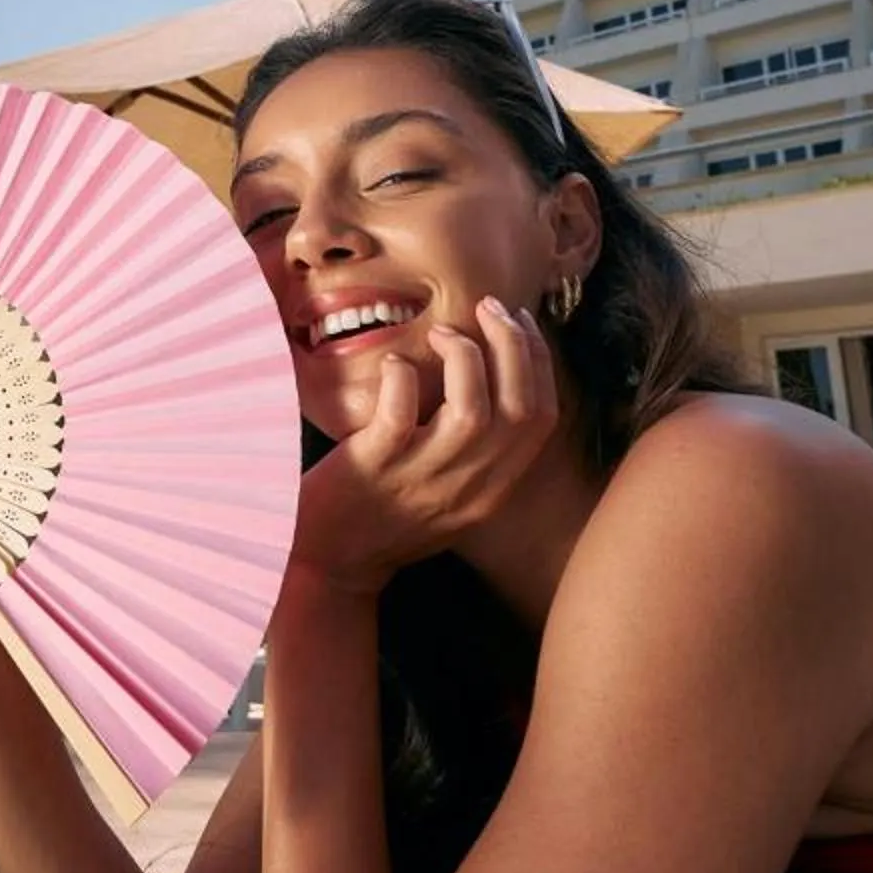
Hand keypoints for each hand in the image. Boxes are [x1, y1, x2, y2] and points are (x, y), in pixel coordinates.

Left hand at [290, 300, 558, 596]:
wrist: (330, 564)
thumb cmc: (387, 514)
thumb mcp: (451, 489)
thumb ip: (476, 445)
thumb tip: (492, 369)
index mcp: (493, 489)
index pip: (542, 418)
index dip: (538, 360)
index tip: (518, 323)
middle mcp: (468, 488)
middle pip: (521, 410)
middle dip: (515, 346)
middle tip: (489, 308)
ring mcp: (423, 481)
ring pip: (474, 413)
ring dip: (465, 357)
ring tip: (441, 331)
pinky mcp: (375, 470)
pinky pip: (401, 415)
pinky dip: (404, 376)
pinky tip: (395, 362)